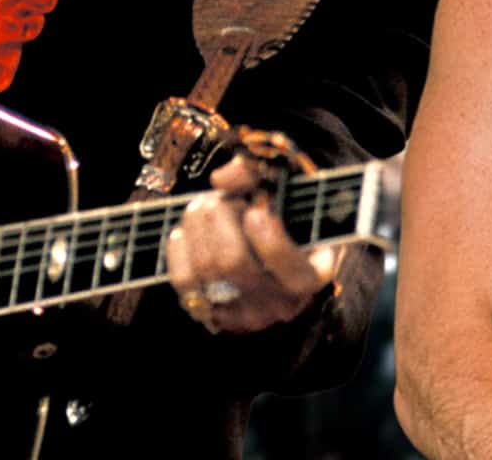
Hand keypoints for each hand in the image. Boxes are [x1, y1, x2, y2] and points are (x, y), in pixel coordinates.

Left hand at [165, 155, 339, 333]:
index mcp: (312, 275)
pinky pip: (183, 281)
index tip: (256, 212)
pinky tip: (186, 231)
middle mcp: (280, 303)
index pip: (290, 271)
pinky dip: (179, 248)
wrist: (270, 256)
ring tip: (201, 207)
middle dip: (218, 219)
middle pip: (233, 263)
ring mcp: (244, 314)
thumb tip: (223, 178)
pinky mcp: (212, 314)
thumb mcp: (286, 192)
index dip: (268, 239)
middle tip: (218, 199)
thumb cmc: (283, 218)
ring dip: (195, 227)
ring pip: (205, 269)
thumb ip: (258, 177)